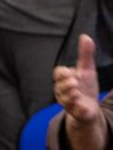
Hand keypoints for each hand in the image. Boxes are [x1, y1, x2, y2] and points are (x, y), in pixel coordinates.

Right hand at [53, 34, 108, 149]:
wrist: (90, 108)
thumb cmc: (86, 87)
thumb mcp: (87, 69)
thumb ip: (85, 54)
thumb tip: (85, 36)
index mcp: (64, 80)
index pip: (58, 73)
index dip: (63, 73)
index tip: (71, 72)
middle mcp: (63, 91)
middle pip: (59, 86)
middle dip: (66, 84)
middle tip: (74, 82)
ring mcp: (68, 103)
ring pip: (64, 99)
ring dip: (70, 95)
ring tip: (77, 91)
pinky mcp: (76, 113)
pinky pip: (74, 111)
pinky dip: (77, 108)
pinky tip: (83, 104)